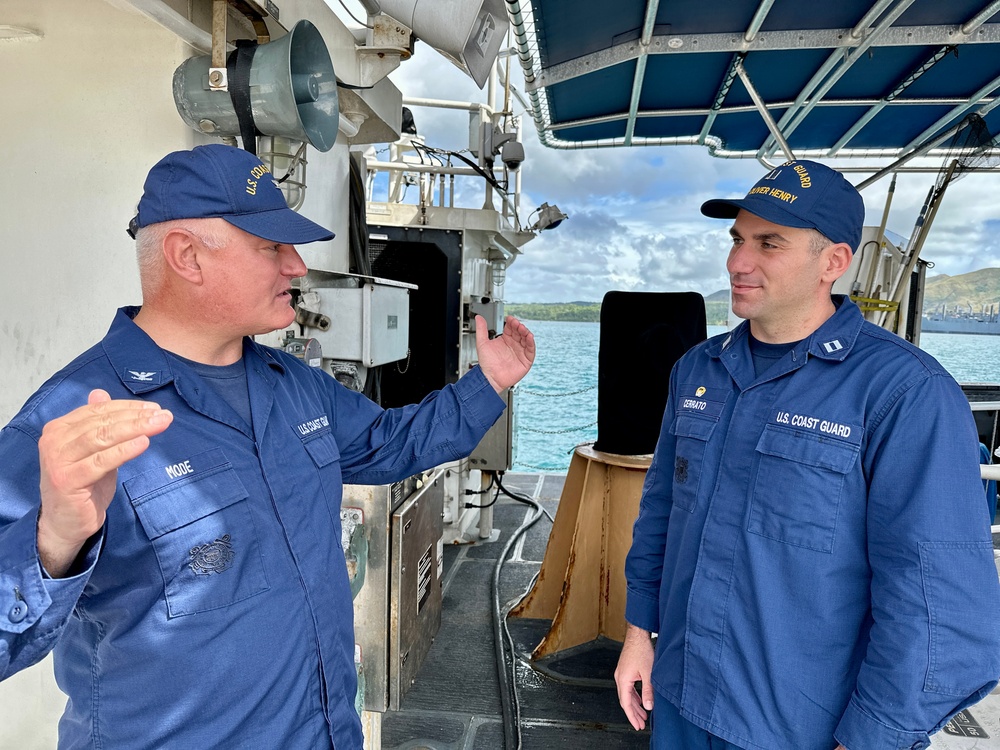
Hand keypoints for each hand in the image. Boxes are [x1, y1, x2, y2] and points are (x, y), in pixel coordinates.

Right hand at [37, 389, 172, 576]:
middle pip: (102, 422)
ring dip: (134, 428)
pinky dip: (124, 450)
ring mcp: (58, 460)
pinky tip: (143, 443)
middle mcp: (54, 440)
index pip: (97, 410)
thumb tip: (100, 393)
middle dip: (136, 417)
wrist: (65, 522)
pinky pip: (101, 461)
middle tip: (163, 415)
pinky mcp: (67, 480)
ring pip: (101, 438)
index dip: (127, 407)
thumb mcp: (93, 451)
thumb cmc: (83, 485)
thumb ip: (96, 424)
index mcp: (59, 428)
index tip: (155, 408)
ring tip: (159, 424)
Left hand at [475, 315, 534, 392]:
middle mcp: (514, 345)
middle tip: (517, 323)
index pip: (511, 328)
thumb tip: (479, 318)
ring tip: (523, 328)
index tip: (510, 319)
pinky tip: (529, 337)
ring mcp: (520, 352)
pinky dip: (531, 343)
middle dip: (519, 326)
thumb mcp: (482, 343)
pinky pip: (531, 350)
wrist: (490, 378)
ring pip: (526, 339)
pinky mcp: (526, 360)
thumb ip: (481, 329)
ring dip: (526, 332)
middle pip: (520, 332)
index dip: (511, 322)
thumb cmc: (486, 364)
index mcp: (505, 340)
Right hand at [614, 624, 654, 729]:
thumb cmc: (641, 650)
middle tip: (640, 724)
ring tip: (642, 714)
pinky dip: (634, 696)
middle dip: (633, 713)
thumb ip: (648, 691)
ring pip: (627, 694)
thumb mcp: (648, 673)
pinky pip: (628, 687)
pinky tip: (640, 699)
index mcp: (623, 679)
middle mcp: (620, 677)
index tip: (637, 725)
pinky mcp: (626, 669)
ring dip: (635, 705)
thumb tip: (649, 706)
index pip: (626, 704)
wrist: (638, 634)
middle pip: (625, 700)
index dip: (632, 716)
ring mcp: (622, 673)